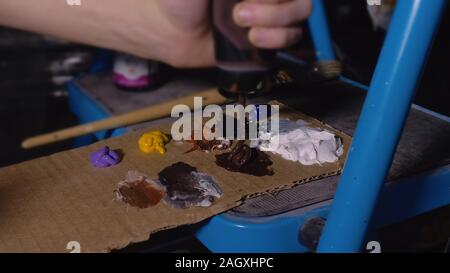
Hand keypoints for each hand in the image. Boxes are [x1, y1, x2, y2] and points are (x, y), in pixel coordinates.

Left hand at [156, 0, 311, 66]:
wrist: (171, 35)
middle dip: (273, 8)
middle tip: (239, 13)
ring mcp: (268, 13)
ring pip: (300, 14)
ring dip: (276, 23)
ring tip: (246, 29)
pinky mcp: (266, 38)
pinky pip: (290, 37)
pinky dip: (276, 40)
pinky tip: (253, 40)